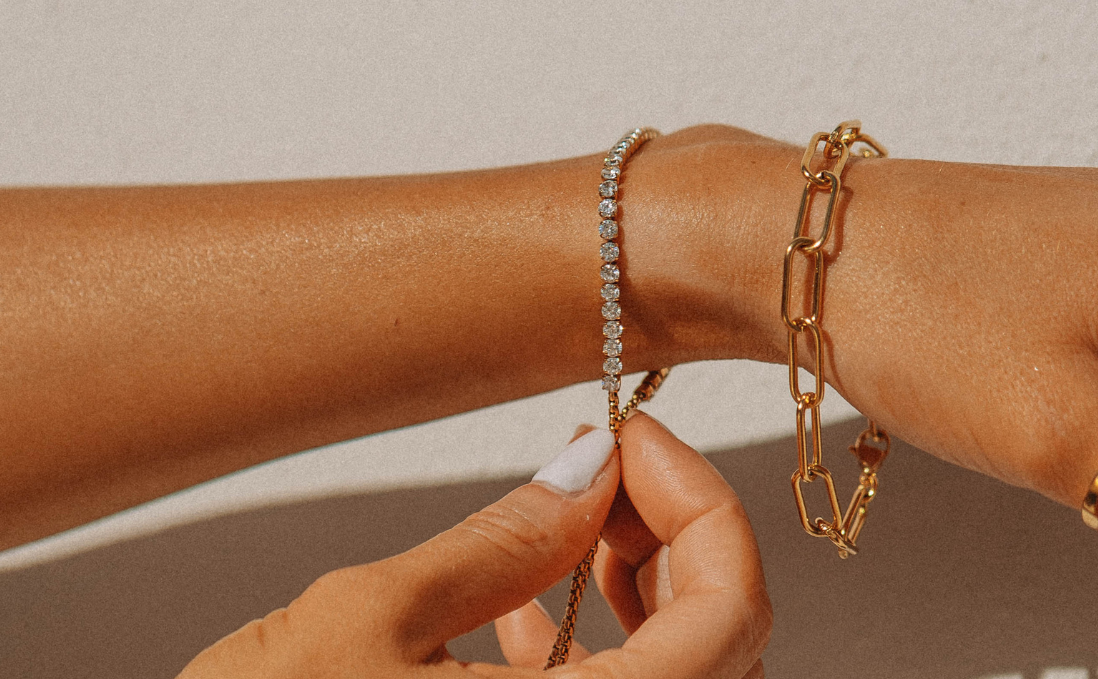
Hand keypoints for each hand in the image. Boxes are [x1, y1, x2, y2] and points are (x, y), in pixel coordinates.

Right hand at [179, 414, 767, 677]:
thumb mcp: (363, 625)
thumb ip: (498, 543)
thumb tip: (586, 470)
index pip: (734, 610)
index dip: (700, 503)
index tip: (635, 439)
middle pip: (719, 645)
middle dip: (673, 541)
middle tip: (605, 474)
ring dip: (638, 597)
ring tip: (565, 529)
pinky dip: (593, 661)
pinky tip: (521, 611)